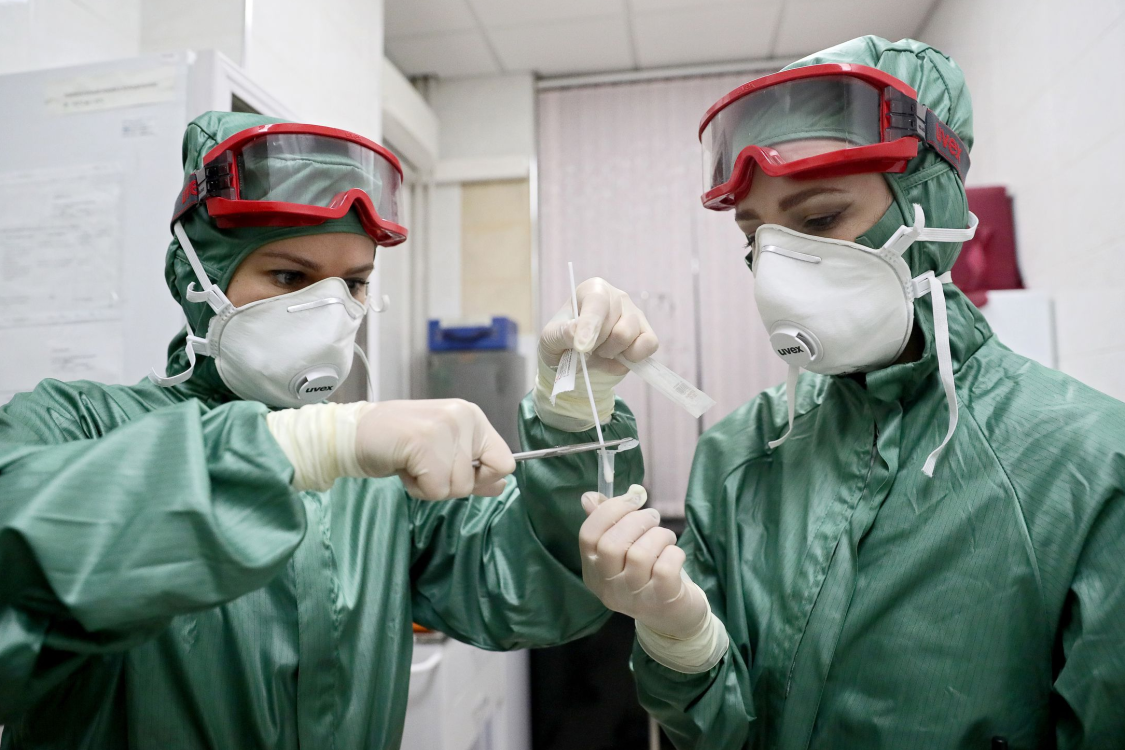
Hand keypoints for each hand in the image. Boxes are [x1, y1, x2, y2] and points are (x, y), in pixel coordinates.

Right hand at [354, 399, 515, 499]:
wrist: (354, 433)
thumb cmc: (397, 445)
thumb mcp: (442, 453)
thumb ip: (473, 469)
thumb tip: (502, 485)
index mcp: (472, 416)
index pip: (505, 461)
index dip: (483, 479)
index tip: (455, 474)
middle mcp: (463, 416)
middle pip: (476, 480)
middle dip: (447, 484)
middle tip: (422, 464)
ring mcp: (445, 426)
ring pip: (457, 486)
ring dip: (430, 486)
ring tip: (412, 463)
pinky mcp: (425, 441)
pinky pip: (436, 489)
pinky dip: (417, 488)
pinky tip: (404, 467)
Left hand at [539, 278, 658, 376]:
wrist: (575, 360)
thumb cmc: (562, 341)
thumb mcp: (550, 338)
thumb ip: (561, 334)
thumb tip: (576, 334)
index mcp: (593, 290)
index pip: (597, 303)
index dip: (590, 325)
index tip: (581, 346)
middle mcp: (618, 297)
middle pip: (613, 325)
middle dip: (596, 345)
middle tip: (585, 348)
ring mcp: (635, 314)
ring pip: (628, 336)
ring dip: (610, 352)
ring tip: (599, 351)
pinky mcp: (647, 334)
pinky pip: (648, 345)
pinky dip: (632, 358)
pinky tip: (617, 357)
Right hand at [578, 485, 708, 638]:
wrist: (675, 618)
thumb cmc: (647, 575)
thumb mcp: (623, 551)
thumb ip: (606, 523)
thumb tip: (589, 497)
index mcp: (593, 572)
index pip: (588, 536)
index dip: (610, 510)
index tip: (632, 499)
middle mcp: (608, 588)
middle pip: (611, 545)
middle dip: (637, 520)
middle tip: (652, 517)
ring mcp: (634, 598)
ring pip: (640, 554)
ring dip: (659, 535)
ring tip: (666, 537)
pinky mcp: (662, 601)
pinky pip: (665, 567)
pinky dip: (673, 552)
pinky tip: (674, 554)